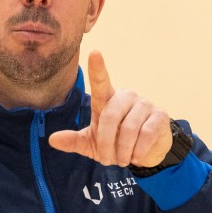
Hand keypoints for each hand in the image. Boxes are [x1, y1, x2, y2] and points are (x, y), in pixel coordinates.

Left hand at [49, 50, 172, 167]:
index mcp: (107, 100)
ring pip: (129, 129)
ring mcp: (144, 104)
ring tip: (122, 159)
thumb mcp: (92, 144)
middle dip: (106, 143)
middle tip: (108, 160)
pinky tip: (136, 156)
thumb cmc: (115, 143)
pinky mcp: (160, 115)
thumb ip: (74, 140)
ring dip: (122, 151)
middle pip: (110, 117)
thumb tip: (52, 139)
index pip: (101, 82)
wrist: (146, 153)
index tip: (94, 52)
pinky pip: (146, 134)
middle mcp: (126, 97)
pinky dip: (138, 151)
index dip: (98, 68)